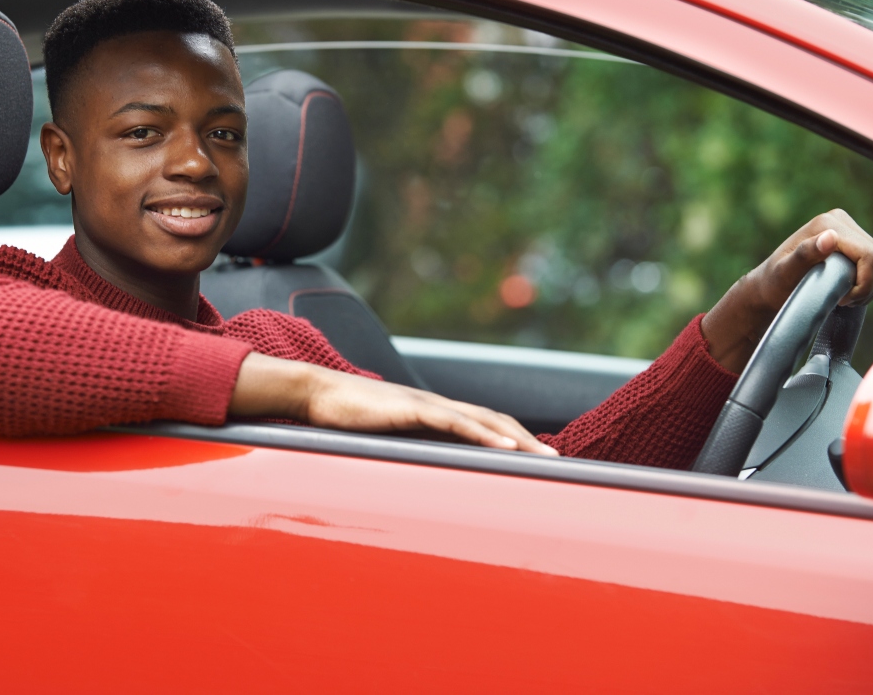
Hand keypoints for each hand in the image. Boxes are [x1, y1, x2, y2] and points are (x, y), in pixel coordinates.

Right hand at [229, 353, 556, 455]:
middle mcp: (435, 406)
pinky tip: (504, 449)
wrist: (314, 396)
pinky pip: (455, 423)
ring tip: (543, 458)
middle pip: (493, 421)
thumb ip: (404, 451)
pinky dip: (483, 436)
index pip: (483, 424)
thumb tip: (419, 476)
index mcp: (432, 413)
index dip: (512, 439)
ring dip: (515, 440)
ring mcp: (425, 405)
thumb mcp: (383, 440)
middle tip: (557, 462)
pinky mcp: (411, 410)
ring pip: (482, 421)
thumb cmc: (344, 421)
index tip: (537, 459)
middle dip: (526, 441)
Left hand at [701, 209, 872, 372]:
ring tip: (844, 297)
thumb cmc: (774, 283)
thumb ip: (805, 255)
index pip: (871, 255)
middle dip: (866, 287)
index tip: (840, 299)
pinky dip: (869, 284)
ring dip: (869, 287)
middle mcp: (840, 221)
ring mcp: (850, 231)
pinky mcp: (855, 243)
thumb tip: (831, 237)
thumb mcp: (785, 273)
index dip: (863, 283)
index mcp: (827, 224)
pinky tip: (848, 291)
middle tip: (842, 300)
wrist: (770, 287)